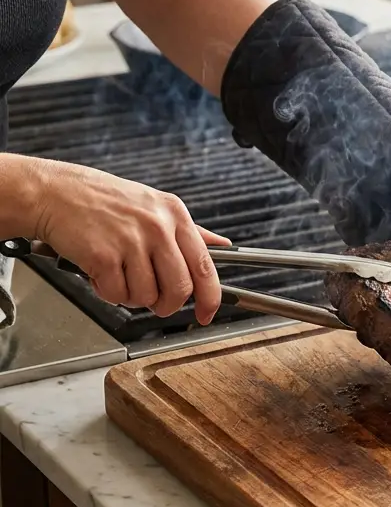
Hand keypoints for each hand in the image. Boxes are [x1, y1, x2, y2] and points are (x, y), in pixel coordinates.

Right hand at [23, 158, 230, 323]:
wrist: (52, 192)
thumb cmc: (100, 200)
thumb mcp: (154, 205)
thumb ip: (190, 231)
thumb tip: (221, 246)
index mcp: (175, 215)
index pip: (206, 267)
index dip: (210, 299)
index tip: (206, 314)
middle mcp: (157, 227)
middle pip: (179, 288)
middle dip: (166, 304)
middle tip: (154, 302)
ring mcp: (131, 241)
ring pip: (147, 295)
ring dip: (132, 297)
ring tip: (119, 276)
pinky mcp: (103, 255)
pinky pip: (117, 294)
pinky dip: (108, 292)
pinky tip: (100, 273)